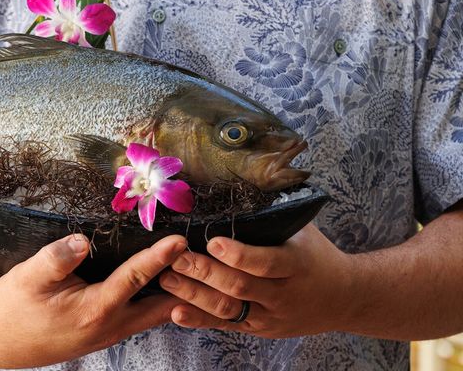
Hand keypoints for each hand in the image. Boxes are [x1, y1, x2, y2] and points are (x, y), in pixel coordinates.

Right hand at [0, 234, 186, 367]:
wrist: (3, 341)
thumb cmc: (14, 307)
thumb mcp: (27, 277)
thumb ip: (56, 258)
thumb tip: (83, 240)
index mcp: (93, 309)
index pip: (135, 279)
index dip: (159, 258)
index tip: (181, 241)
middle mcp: (109, 326)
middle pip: (161, 307)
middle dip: (185, 286)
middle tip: (206, 260)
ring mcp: (111, 334)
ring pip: (155, 316)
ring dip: (177, 296)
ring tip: (196, 271)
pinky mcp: (107, 334)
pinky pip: (144, 318)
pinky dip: (161, 303)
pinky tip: (168, 287)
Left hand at [158, 223, 355, 337]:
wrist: (343, 297)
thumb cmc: (316, 255)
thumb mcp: (302, 232)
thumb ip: (273, 215)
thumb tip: (241, 182)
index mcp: (296, 264)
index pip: (266, 262)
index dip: (238, 254)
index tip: (213, 241)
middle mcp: (283, 293)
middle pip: (239, 286)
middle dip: (204, 272)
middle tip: (176, 258)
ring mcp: (270, 315)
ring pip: (228, 309)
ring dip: (194, 295)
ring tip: (167, 280)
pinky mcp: (258, 328)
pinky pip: (225, 325)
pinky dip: (199, 319)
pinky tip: (176, 311)